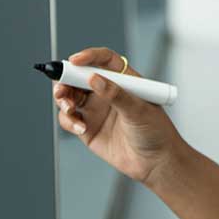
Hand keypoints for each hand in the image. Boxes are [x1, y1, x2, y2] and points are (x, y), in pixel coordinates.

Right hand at [53, 47, 182, 184]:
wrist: (155, 162)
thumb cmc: (156, 131)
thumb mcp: (139, 109)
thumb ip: (115, 94)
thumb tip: (94, 78)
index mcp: (123, 79)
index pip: (103, 60)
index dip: (88, 56)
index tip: (74, 60)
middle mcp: (107, 91)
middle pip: (79, 76)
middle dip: (65, 79)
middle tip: (61, 89)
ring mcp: (96, 109)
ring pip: (70, 96)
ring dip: (63, 99)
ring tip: (69, 108)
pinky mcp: (87, 127)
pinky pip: (69, 118)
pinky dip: (68, 120)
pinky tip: (81, 128)